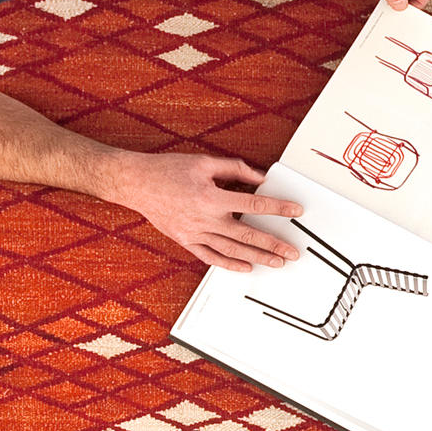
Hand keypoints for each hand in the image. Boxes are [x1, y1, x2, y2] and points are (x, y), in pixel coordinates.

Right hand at [100, 149, 304, 271]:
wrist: (136, 183)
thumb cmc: (168, 170)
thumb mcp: (204, 162)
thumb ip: (235, 169)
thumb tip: (260, 177)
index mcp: (212, 197)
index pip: (255, 205)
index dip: (279, 208)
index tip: (296, 211)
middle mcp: (206, 219)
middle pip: (248, 236)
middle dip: (274, 244)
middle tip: (293, 252)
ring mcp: (195, 233)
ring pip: (232, 250)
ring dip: (257, 258)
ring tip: (276, 263)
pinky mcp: (185, 241)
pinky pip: (210, 257)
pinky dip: (229, 265)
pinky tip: (246, 268)